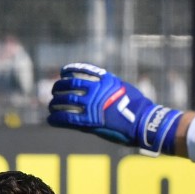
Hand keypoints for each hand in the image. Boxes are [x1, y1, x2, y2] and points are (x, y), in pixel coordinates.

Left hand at [47, 63, 182, 155]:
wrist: (143, 122)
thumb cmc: (138, 107)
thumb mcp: (123, 88)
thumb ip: (108, 87)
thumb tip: (98, 85)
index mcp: (105, 80)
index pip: (81, 71)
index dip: (69, 71)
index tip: (63, 72)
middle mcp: (96, 91)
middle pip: (69, 86)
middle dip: (59, 88)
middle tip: (54, 92)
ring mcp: (92, 106)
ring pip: (65, 101)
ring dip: (55, 104)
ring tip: (51, 106)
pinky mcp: (89, 122)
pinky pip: (67, 118)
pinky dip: (56, 119)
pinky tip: (51, 119)